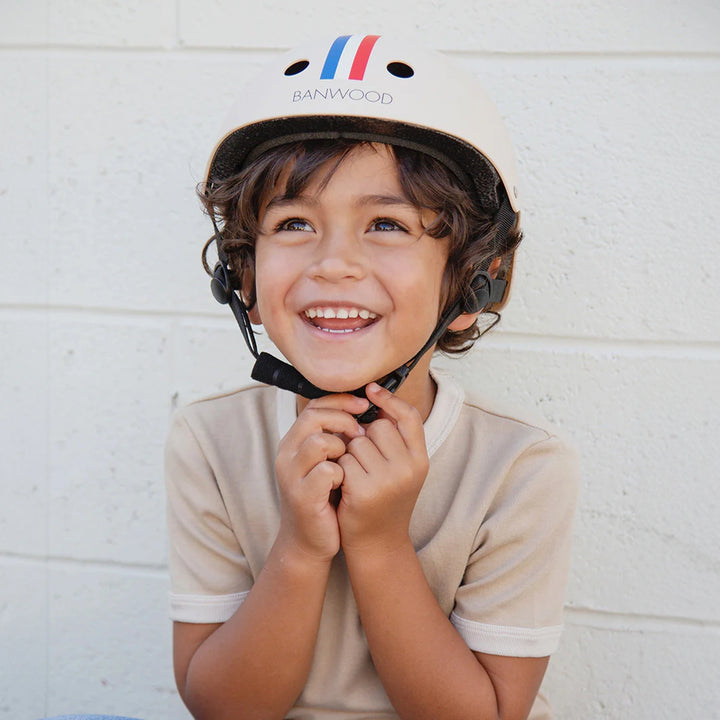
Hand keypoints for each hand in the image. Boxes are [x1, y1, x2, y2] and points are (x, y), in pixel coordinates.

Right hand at [274, 393, 368, 560]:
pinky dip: (342, 474)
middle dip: (343, 420)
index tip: (364, 405)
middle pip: (314, 417)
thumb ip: (335, 437)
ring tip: (349, 463)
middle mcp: (286, 455)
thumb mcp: (326, 461)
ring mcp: (291, 476)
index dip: (340, 401)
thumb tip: (363, 409)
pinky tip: (345, 484)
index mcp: (292, 442)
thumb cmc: (324, 499)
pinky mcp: (302, 497)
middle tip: (360, 434)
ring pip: (319, 442)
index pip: (314, 405)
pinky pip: (327, 471)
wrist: (308, 542)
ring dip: (342, 449)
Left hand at [337, 383, 428, 556]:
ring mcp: (387, 481)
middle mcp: (408, 469)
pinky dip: (340, 467)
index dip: (389, 399)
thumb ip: (397, 439)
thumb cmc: (386, 500)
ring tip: (357, 474)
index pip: (409, 416)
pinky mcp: (363, 490)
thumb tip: (376, 396)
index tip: (371, 389)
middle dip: (365, 436)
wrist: (378, 543)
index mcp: (421, 460)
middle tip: (365, 460)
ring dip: (350, 452)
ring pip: (358, 441)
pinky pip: (344, 459)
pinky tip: (346, 485)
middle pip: (379, 426)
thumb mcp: (403, 469)